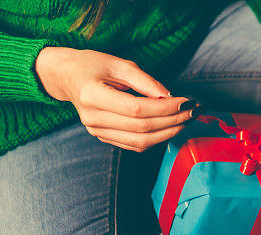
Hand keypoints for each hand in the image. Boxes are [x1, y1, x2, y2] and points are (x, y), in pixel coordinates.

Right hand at [35, 47, 199, 151]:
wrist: (67, 77)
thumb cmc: (92, 65)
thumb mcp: (118, 63)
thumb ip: (144, 81)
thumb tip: (169, 96)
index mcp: (92, 95)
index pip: (137, 109)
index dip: (165, 108)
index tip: (186, 101)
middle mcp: (92, 118)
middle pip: (141, 128)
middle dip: (172, 121)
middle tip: (193, 112)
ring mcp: (96, 131)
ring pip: (139, 142)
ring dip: (167, 134)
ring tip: (185, 121)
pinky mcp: (102, 137)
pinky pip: (133, 145)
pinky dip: (154, 139)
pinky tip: (169, 128)